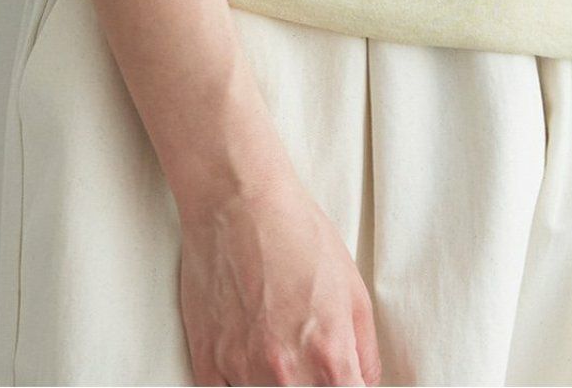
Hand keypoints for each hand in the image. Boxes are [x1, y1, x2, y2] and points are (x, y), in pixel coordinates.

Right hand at [178, 160, 381, 385]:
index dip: (347, 387)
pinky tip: (249, 352)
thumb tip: (364, 383)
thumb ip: (364, 351)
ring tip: (277, 344)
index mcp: (329, 358)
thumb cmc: (297, 235)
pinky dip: (240, 380)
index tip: (340, 376)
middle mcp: (285, 376)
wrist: (238, 202)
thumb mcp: (353, 289)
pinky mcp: (207, 365)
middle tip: (305, 349)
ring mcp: (242, 373)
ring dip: (275, 384)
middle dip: (313, 383)